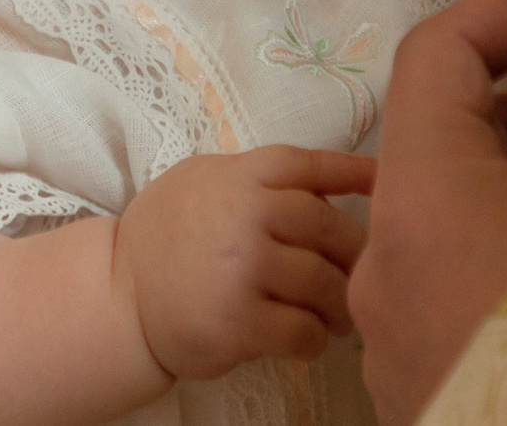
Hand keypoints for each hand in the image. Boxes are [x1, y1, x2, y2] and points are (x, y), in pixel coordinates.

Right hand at [114, 145, 375, 381]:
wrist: (119, 296)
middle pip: (331, 230)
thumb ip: (260, 178)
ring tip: (339, 316)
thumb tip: (332, 181)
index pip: (313, 165)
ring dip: (340, 306)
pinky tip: (306, 340)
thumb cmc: (168, 236)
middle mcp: (247, 214)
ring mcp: (244, 267)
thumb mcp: (208, 182)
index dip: (356, 173)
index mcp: (243, 174)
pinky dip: (313, 339)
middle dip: (354, 258)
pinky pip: (303, 331)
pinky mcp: (240, 321)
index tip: (387, 183)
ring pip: (324, 284)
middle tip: (360, 277)